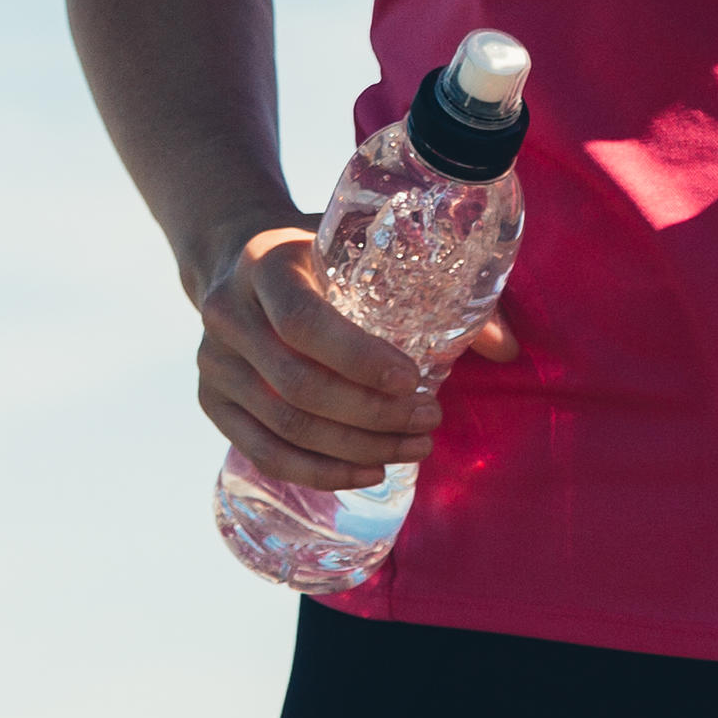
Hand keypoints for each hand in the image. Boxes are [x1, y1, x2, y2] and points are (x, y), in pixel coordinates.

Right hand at [190, 217, 517, 492]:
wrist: (237, 257)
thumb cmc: (318, 253)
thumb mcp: (359, 247)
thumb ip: (430, 287)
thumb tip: (506, 347)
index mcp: (263, 264)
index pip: (303, 322)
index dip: (360, 359)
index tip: (414, 377)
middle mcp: (227, 314)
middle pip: (298, 386)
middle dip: (373, 414)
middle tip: (430, 419)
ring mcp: (212, 362)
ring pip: (286, 427)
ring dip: (357, 448)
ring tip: (415, 447)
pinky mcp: (210, 401)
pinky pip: (265, 451)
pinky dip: (320, 471)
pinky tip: (369, 470)